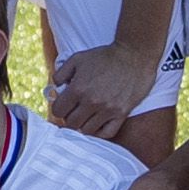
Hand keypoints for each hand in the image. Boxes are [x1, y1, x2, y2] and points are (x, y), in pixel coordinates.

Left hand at [47, 32, 165, 131]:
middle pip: (71, 124)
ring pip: (87, 131)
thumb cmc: (105, 56)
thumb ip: (61, 73)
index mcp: (78, 88)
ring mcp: (107, 110)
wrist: (133, 56)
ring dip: (83, 125)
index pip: (58, 111)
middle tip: (74, 111)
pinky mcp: (122, 113)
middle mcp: (92, 102)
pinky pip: (107, 133)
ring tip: (86, 117)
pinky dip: (100, 132)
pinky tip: (97, 124)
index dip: (59, 108)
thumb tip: (55, 87)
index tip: (64, 105)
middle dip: (69, 117)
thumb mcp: (77, 58)